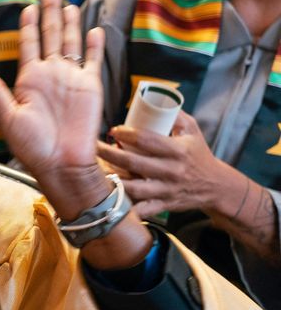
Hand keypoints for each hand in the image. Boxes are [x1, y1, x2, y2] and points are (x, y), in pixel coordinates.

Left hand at [0, 0, 151, 268]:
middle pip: (51, 35)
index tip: (26, 6)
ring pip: (72, 42)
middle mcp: (51, 74)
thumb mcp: (9, 118)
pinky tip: (94, 28)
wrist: (61, 163)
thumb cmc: (32, 146)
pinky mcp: (91, 86)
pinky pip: (93, 60)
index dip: (28, 25)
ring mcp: (72, 78)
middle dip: (50, 12)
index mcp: (29, 79)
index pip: (28, 44)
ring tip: (69, 2)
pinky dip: (94, 45)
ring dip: (71, 22)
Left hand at [99, 112, 239, 216]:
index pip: (146, 139)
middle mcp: (171, 171)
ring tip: (95, 171)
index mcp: (178, 150)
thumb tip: (154, 100)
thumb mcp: (193, 130)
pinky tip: (109, 200)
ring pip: (133, 187)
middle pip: (133, 162)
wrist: (215, 186)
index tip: (113, 130)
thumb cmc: (198, 154)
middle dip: (109, 154)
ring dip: (112, 180)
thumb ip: (175, 114)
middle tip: (92, 147)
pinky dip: (124, 208)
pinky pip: (140, 210)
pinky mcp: (163, 205)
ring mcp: (166, 190)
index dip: (126, 134)